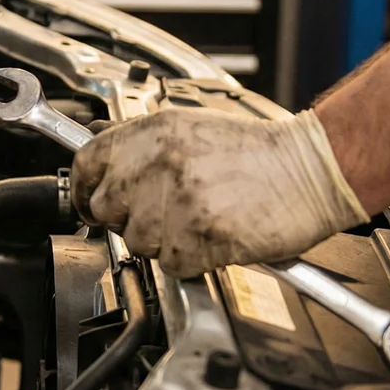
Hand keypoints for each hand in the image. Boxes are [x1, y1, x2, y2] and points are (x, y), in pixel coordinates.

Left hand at [70, 108, 368, 277]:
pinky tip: (208, 238)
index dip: (80, 188)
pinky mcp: (201, 236)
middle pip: (105, 208)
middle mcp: (159, 163)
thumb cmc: (254, 151)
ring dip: (160, 241)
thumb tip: (100, 158)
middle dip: (124, 218)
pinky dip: (188, 259)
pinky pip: (171, 263)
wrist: (309, 169)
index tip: (85, 201)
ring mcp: (179, 200)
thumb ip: (139, 143)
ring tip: (192, 222)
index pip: (86, 162)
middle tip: (153, 216)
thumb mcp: (187, 126)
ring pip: (136, 241)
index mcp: (153, 133)